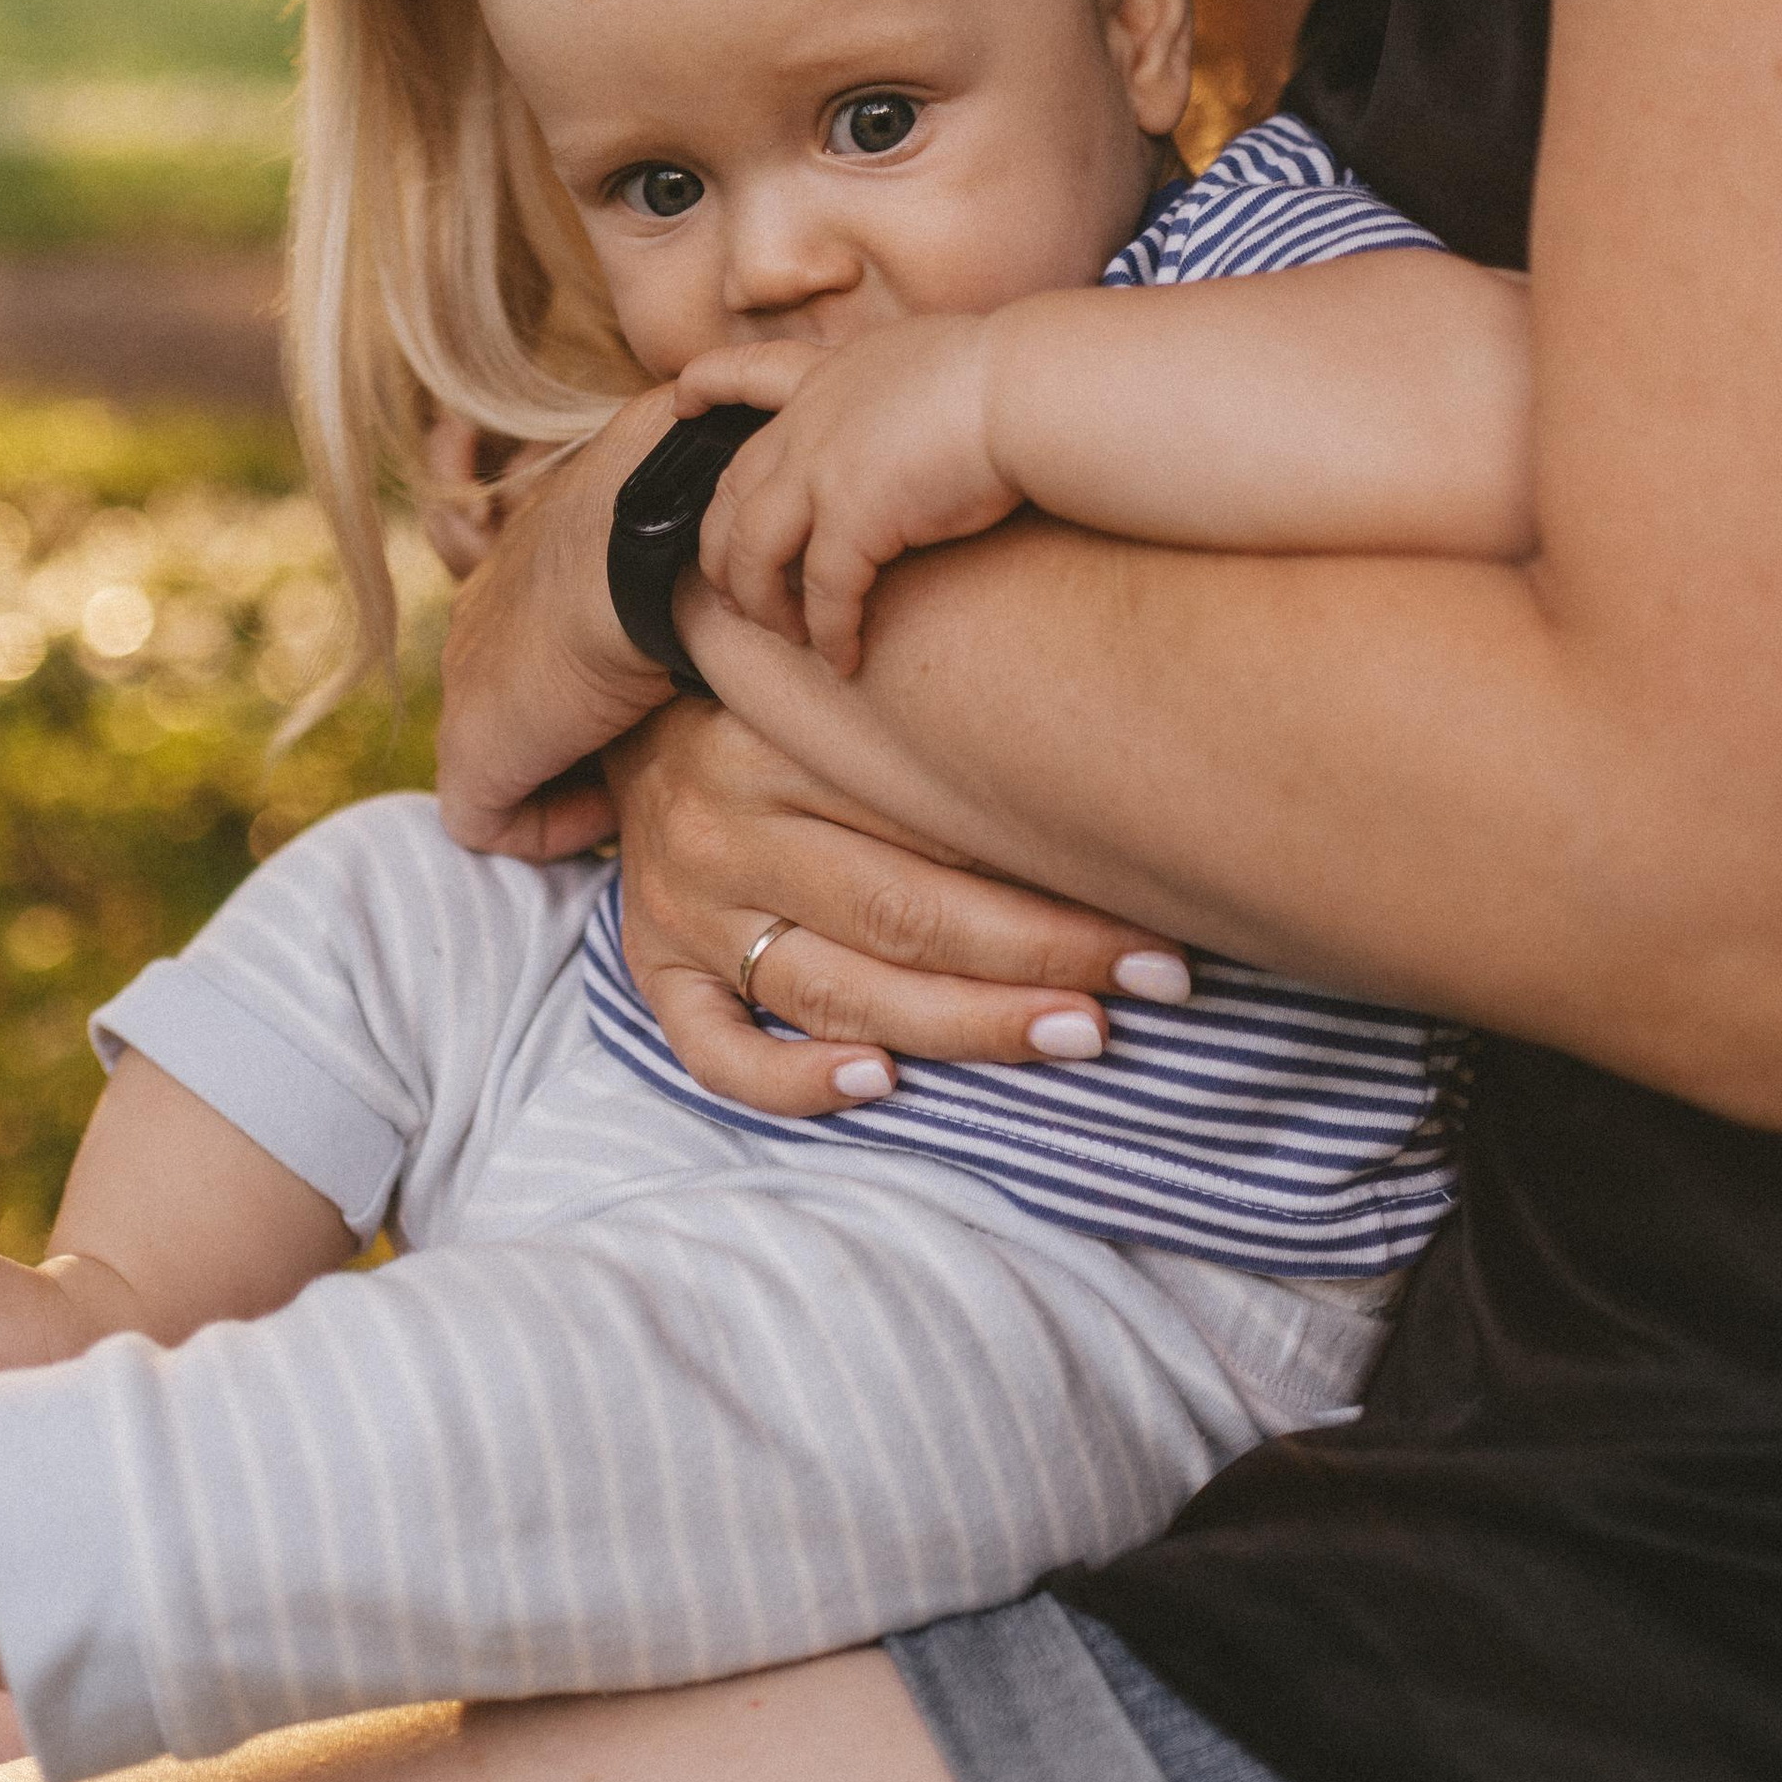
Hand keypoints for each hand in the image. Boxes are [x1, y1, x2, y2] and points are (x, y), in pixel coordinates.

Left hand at [434, 385, 682, 845]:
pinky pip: (489, 819)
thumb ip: (707, 506)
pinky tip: (609, 810)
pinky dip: (549, 825)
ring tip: (636, 783)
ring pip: (503, 758)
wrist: (649, 543)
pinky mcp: (473, 749)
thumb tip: (762, 449)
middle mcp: (483, 616)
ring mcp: (469, 683)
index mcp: (526, 557)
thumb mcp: (702, 501)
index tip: (618, 672)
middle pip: (507, 689)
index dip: (561, 642)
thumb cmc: (690, 513)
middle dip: (572, 727)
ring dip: (568, 777)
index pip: (508, 597)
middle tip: (643, 743)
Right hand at [606, 699, 1191, 1118]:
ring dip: (963, 1024)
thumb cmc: (780, 710)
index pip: (933, 824)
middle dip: (1041, 956)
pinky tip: (878, 1085)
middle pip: (899, 911)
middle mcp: (723, 823)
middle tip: (1154, 982)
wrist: (617, 709)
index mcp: (776, 740)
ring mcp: (681, 904)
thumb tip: (1112, 809)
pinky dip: (791, 1079)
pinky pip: (713, 1049)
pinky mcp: (650, 969)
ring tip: (1075, 1037)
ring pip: (831, 986)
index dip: (1058, 876)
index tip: (1164, 910)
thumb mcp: (841, 696)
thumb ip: (935, 744)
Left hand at [678, 319, 1017, 672]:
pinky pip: (823, 594)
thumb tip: (919, 410)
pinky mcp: (853, 518)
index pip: (749, 372)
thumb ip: (901, 389)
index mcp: (831, 376)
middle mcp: (810, 420)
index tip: (682, 400)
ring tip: (787, 635)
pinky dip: (829, 633)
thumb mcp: (932, 360)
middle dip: (719, 546)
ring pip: (752, 551)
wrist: (1029, 387)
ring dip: (763, 602)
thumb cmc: (1011, 377)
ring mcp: (822, 469)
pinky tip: (844, 657)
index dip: (708, 384)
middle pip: (731, 490)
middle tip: (729, 587)